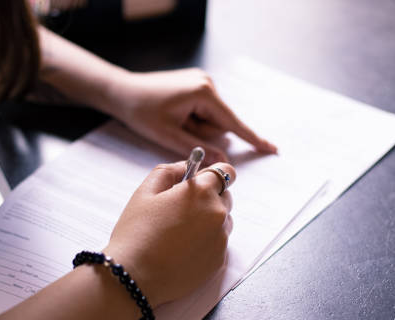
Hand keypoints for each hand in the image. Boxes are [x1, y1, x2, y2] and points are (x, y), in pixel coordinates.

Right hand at [104, 161, 236, 305]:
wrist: (135, 278)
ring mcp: (221, 239)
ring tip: (178, 234)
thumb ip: (169, 171)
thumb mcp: (145, 192)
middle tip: (180, 211)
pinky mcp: (218, 261)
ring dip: (208, 222)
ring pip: (223, 222)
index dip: (212, 174)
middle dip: (208, 198)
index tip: (201, 181)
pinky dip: (205, 243)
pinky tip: (181, 250)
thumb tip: (187, 166)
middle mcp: (217, 214)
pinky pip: (218, 244)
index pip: (225, 171)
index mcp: (201, 192)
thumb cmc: (136, 233)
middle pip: (225, 197)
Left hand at [109, 68, 276, 163]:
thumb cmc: (141, 112)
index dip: (252, 138)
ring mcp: (203, 83)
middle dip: (200, 134)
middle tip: (174, 128)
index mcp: (203, 93)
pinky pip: (204, 113)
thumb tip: (223, 161)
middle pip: (219, 124)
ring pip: (211, 120)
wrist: (121, 92)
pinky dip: (192, 121)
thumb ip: (199, 149)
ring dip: (194, 128)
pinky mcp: (197, 86)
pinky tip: (175, 115)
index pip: (233, 123)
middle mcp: (208, 84)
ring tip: (172, 120)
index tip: (272, 149)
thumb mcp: (169, 135)